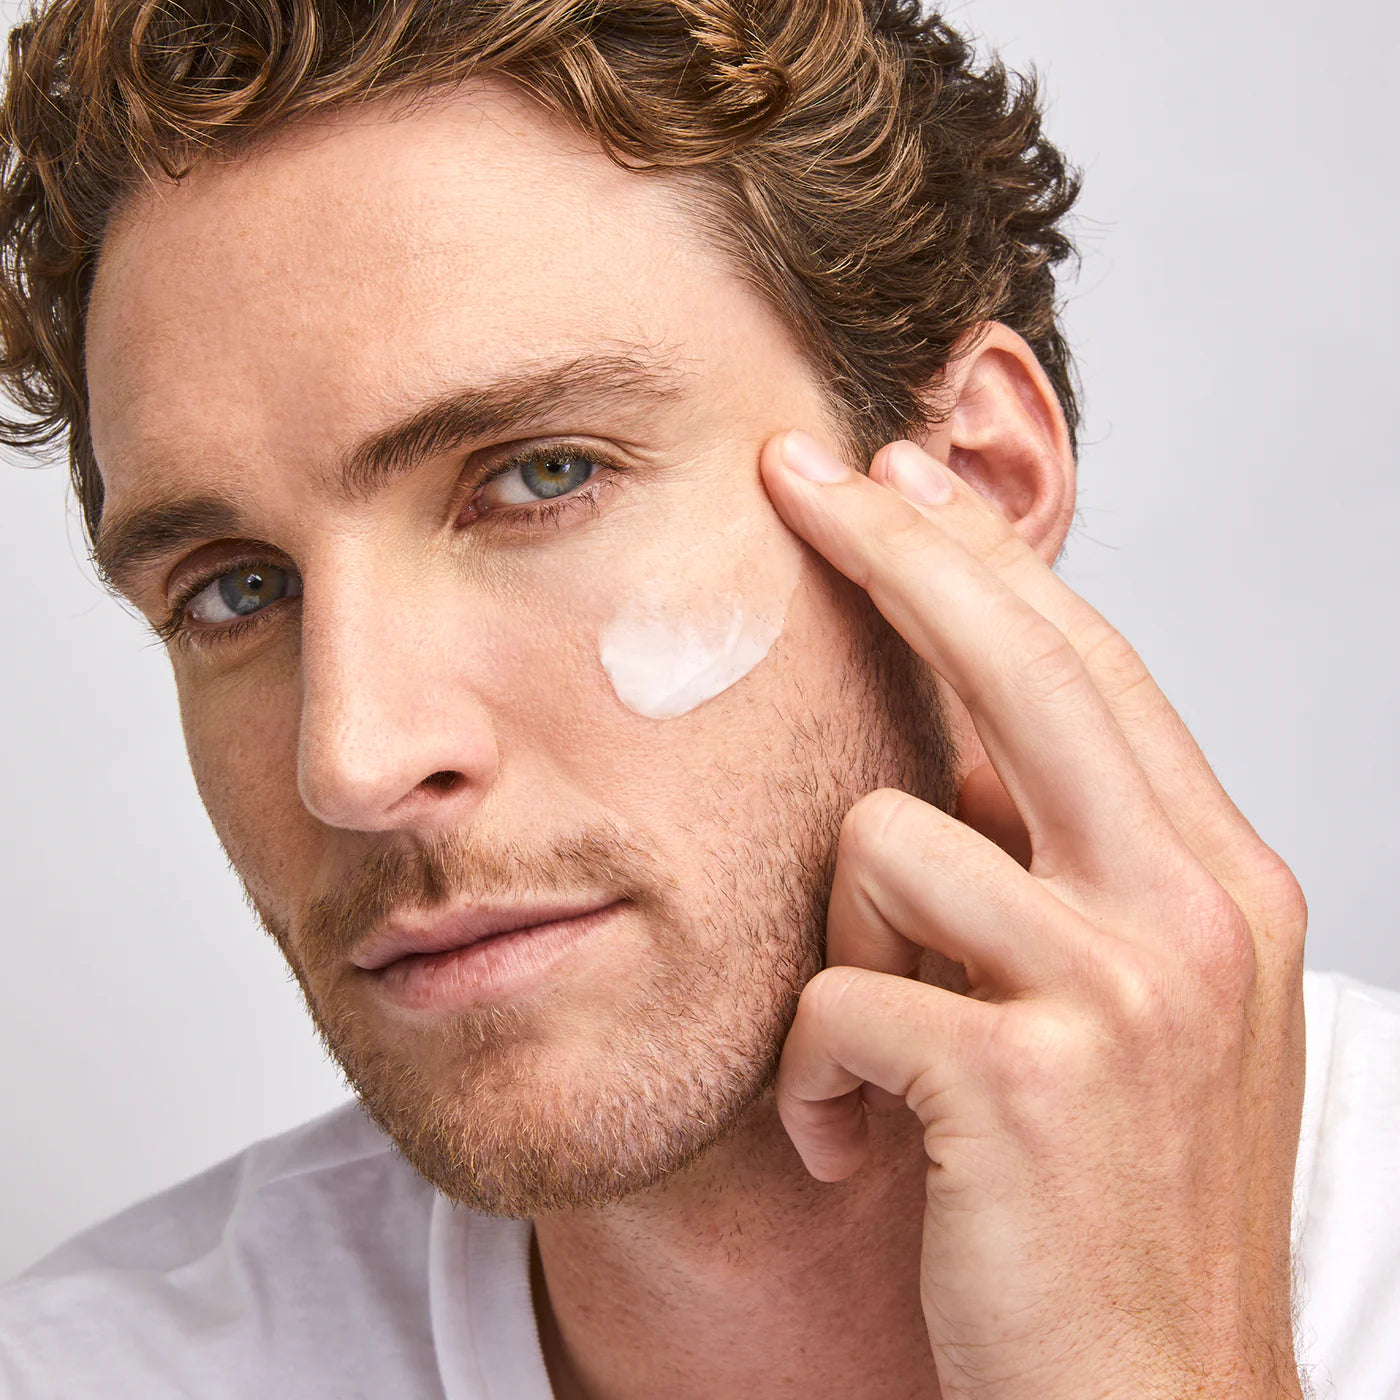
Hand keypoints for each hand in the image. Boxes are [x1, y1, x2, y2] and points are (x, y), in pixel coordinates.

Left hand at [763, 432, 1307, 1399]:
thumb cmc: (1107, 1195)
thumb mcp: (1114, 1008)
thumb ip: (1051, 877)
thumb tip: (941, 769)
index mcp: (1215, 877)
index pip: (1082, 666)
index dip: (979, 559)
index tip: (895, 478)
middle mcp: (1190, 906)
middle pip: (1017, 664)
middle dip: (895, 551)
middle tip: (797, 473)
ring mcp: (1120, 989)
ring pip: (887, 842)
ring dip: (840, 954)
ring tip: (871, 1064)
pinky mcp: (1027, 1080)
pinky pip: (840, 997)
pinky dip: (814, 1073)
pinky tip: (853, 1143)